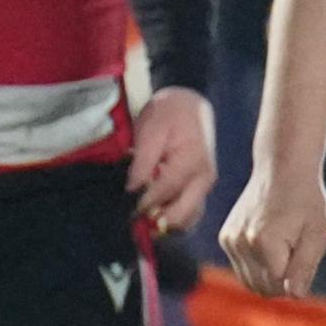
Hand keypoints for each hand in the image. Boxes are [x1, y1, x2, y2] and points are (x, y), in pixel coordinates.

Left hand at [130, 87, 217, 234]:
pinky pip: (188, 215)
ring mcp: (204, 187)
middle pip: (179, 217)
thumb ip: (143, 161)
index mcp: (192, 163)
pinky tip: (154, 207)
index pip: (162, 195)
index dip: (139, 205)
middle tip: (131, 213)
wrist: (190, 104)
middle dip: (153, 220)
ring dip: (162, 221)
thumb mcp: (151, 128)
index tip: (121, 206)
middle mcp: (203, 180)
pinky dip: (171, 217)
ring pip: (185, 221)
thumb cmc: (170, 113)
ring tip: (142, 208)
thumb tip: (132, 190)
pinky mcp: (200, 190)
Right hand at [218, 164, 325, 297]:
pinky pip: (242, 268)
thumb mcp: (319, 234)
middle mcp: (241, 242)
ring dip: (269, 274)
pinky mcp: (225, 238)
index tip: (305, 253)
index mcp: (265, 242)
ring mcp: (230, 240)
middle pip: (262, 288)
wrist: (282, 170)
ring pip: (250, 281)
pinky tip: (272, 241)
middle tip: (297, 252)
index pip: (280, 286)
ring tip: (285, 247)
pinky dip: (258, 264)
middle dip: (282, 281)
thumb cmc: (306, 201)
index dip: (297, 277)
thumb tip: (294, 295)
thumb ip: (306, 267)